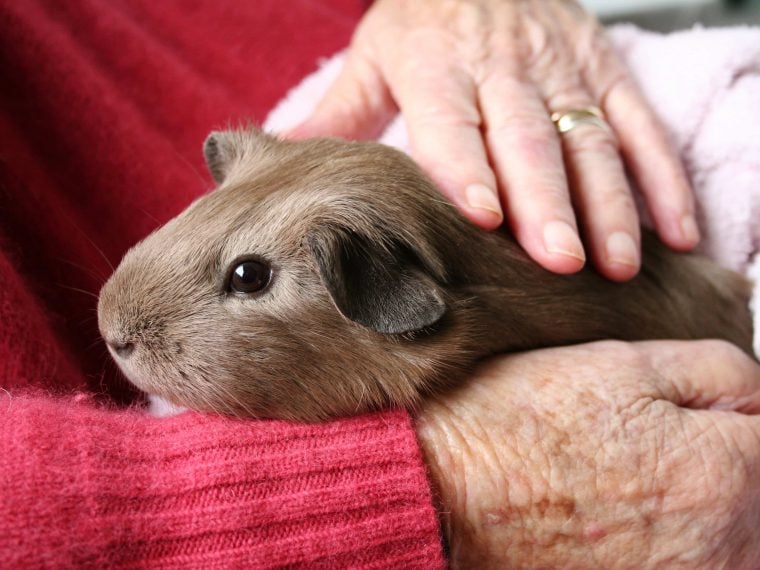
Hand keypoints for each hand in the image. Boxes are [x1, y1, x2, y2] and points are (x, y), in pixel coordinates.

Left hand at [292, 0, 698, 280]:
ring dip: (608, 204)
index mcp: (439, 65)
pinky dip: (662, 179)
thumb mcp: (376, 52)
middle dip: (545, 202)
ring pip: (588, 139)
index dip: (466, 167)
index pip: (451, 122)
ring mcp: (562, 71)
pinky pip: (640, 127)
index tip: (481, 217)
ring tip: (614, 264)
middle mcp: (504, 69)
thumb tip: (287, 159)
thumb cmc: (425, 19)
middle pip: (527, 140)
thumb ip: (340, 112)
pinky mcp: (605, 73)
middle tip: (557, 262)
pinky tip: (676, 233)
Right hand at [415, 341, 759, 567]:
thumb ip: (714, 372)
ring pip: (736, 540)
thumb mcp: (617, 364)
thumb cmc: (517, 425)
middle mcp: (721, 548)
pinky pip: (693, 563)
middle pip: (758, 496)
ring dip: (706, 510)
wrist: (440, 494)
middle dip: (726, 462)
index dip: (739, 410)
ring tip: (634, 487)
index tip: (699, 409)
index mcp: (722, 473)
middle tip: (651, 449)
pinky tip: (626, 524)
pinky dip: (675, 545)